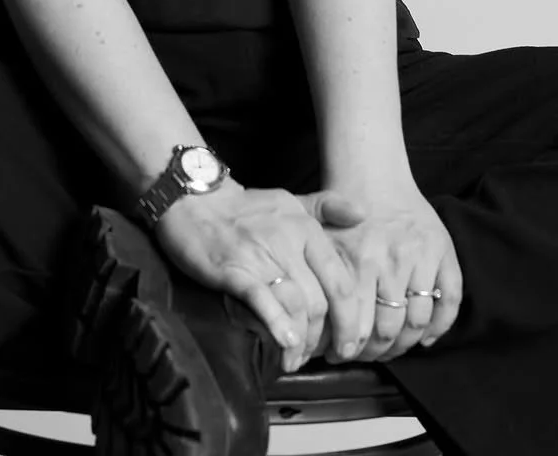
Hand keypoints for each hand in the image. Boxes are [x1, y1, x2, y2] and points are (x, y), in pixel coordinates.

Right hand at [154, 181, 366, 371]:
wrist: (195, 200)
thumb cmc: (245, 207)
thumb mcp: (290, 200)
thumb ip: (326, 207)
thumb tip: (362, 215)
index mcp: (305, 227)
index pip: (341, 280)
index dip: (351, 318)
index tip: (351, 342)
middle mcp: (287, 241)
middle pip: (320, 300)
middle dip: (326, 338)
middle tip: (324, 358)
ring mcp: (260, 256)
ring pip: (295, 305)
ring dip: (301, 341)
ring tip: (296, 358)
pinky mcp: (232, 270)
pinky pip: (261, 300)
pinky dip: (277, 324)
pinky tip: (285, 343)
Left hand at [299, 182, 462, 362]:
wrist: (374, 176)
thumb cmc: (341, 211)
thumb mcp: (317, 239)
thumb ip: (316, 280)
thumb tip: (316, 329)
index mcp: (357, 260)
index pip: (357, 324)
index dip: (349, 349)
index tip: (342, 355)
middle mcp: (390, 261)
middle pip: (389, 330)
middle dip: (376, 352)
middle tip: (366, 354)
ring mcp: (420, 257)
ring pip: (418, 322)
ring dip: (405, 345)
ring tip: (391, 347)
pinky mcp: (443, 251)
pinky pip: (449, 299)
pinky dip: (440, 326)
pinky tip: (424, 337)